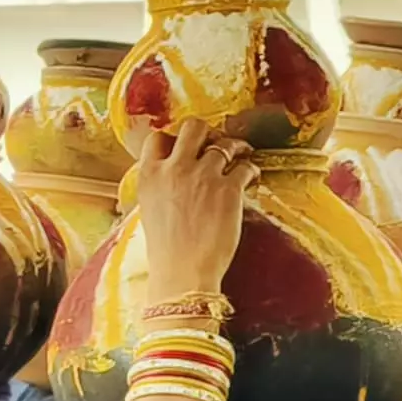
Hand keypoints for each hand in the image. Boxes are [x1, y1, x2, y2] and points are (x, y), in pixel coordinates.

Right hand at [134, 123, 254, 298]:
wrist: (182, 273)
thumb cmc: (166, 249)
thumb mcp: (149, 210)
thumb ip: (159, 185)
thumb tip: (172, 176)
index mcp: (149, 174)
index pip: (158, 137)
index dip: (175, 138)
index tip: (187, 145)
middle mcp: (175, 168)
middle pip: (193, 127)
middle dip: (208, 131)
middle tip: (218, 142)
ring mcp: (203, 176)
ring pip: (224, 143)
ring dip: (236, 147)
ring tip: (243, 154)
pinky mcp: (228, 189)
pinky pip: (245, 166)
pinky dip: (251, 169)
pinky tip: (251, 178)